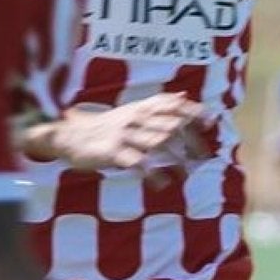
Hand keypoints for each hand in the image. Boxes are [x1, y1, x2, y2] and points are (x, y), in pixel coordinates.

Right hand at [49, 95, 207, 173]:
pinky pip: (137, 162)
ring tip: (186, 175)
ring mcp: (124, 134)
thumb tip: (184, 96)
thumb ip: (157, 106)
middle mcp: (134, 118)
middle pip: (170, 125)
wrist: (68, 135)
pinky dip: (153, 174)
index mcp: (140, 108)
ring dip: (176, 160)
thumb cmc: (107, 126)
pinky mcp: (113, 151)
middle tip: (203, 158)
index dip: (192, 111)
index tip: (211, 122)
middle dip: (191, 141)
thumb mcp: (132, 111)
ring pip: (158, 143)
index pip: (171, 105)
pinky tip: (162, 184)